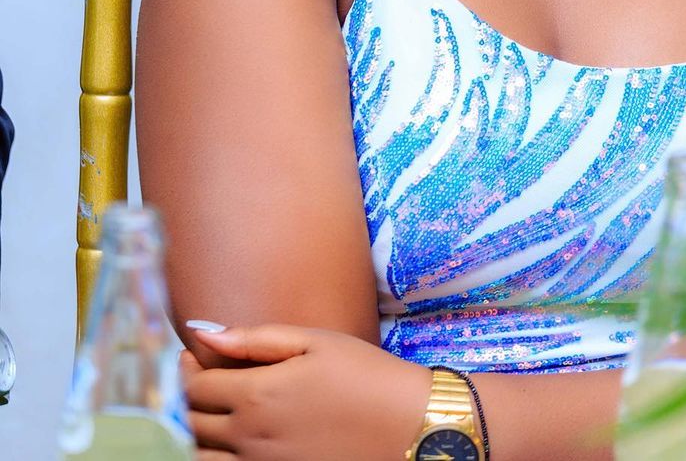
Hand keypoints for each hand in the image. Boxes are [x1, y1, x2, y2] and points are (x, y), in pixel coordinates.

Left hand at [182, 323, 431, 459]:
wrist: (405, 424)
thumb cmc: (364, 373)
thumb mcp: (314, 341)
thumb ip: (256, 338)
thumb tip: (205, 333)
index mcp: (257, 394)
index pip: (194, 386)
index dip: (184, 369)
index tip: (192, 357)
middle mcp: (250, 436)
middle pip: (190, 422)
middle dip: (185, 399)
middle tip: (197, 382)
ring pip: (199, 456)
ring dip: (193, 434)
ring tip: (206, 414)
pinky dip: (214, 458)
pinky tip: (226, 441)